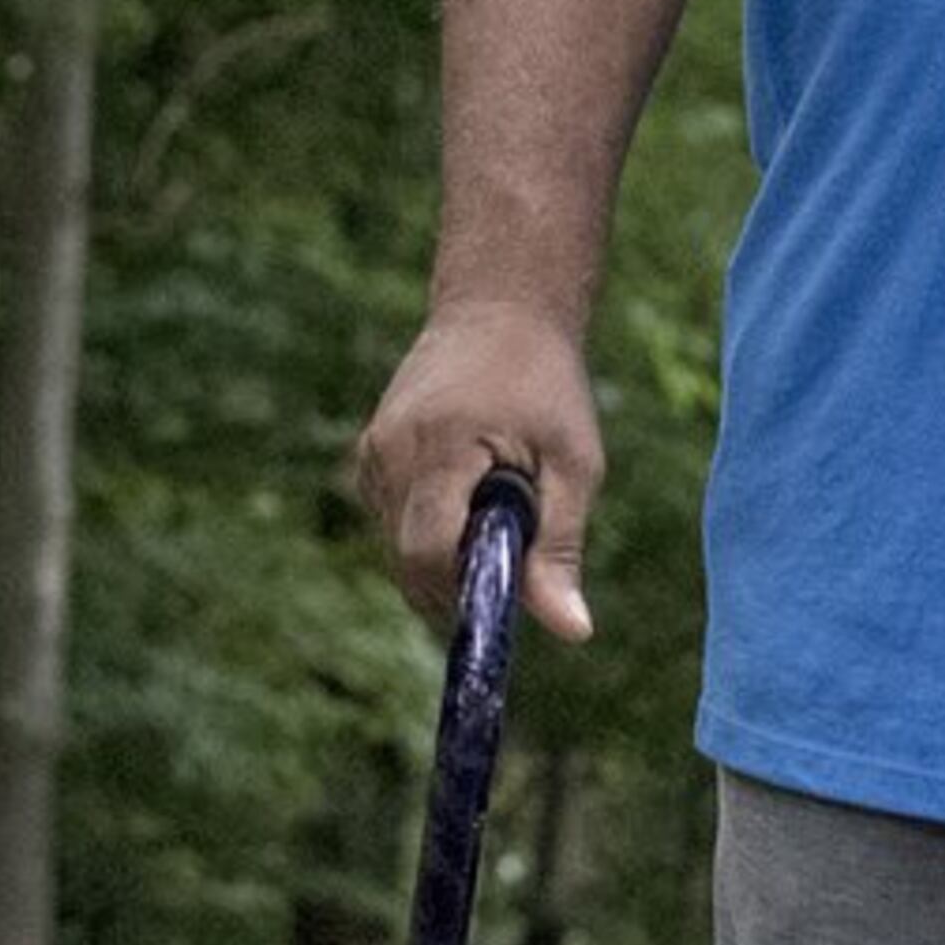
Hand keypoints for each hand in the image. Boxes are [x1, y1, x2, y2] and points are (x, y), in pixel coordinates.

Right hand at [354, 303, 601, 647]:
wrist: (499, 312)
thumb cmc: (547, 386)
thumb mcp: (575, 465)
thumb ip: (561, 547)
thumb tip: (572, 632)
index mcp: (442, 445)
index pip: (427, 549)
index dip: (463, 591)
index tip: (507, 594)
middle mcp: (391, 450)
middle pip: (407, 560)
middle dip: (458, 580)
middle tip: (513, 553)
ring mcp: (372, 453)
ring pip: (397, 548)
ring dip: (446, 554)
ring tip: (495, 507)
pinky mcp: (368, 457)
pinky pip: (393, 524)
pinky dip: (430, 531)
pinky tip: (470, 496)